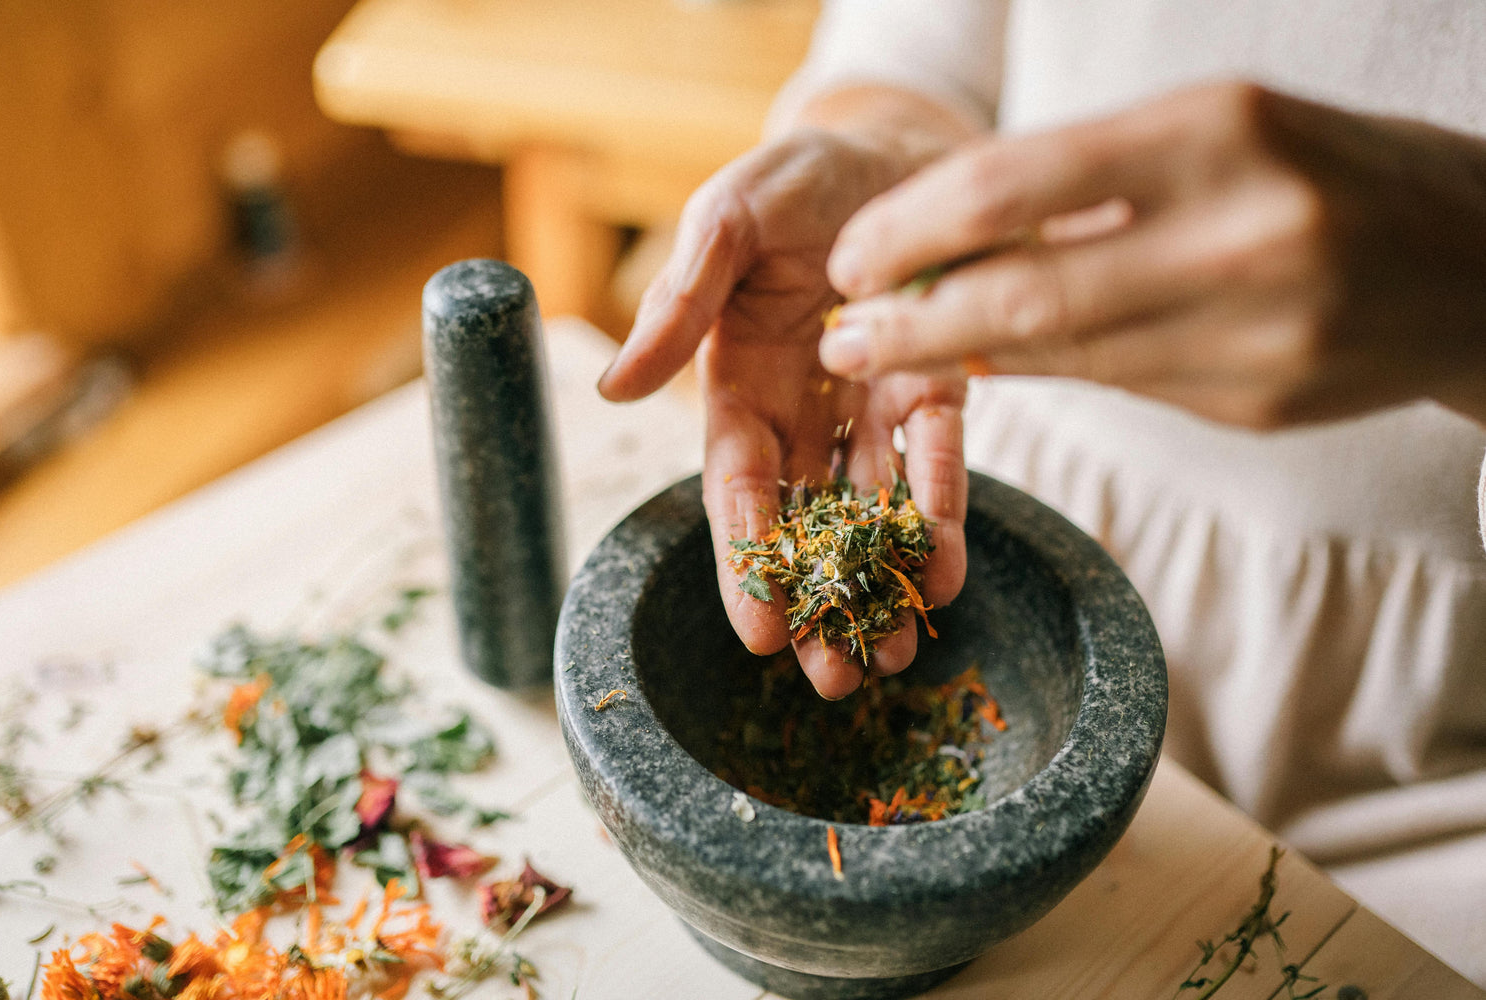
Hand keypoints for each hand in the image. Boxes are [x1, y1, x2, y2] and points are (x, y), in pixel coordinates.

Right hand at [599, 126, 969, 698]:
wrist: (891, 140)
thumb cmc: (794, 175)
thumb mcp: (725, 223)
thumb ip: (678, 303)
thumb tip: (611, 388)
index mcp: (737, 382)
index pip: (736, 487)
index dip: (743, 560)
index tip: (755, 633)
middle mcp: (804, 408)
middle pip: (806, 522)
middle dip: (817, 602)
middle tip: (834, 682)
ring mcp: (874, 403)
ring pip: (872, 510)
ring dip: (881, 584)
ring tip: (895, 658)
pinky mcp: (940, 385)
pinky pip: (940, 458)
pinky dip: (943, 513)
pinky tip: (945, 576)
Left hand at [819, 81, 1485, 428]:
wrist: (1481, 261)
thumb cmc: (1326, 170)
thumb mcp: (1218, 133)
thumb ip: (1090, 186)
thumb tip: (947, 243)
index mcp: (1219, 131)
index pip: (1013, 184)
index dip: (910, 228)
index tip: (851, 256)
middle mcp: (1239, 232)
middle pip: (1023, 292)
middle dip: (909, 322)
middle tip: (839, 339)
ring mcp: (1257, 330)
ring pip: (1063, 354)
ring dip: (958, 361)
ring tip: (886, 358)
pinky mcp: (1258, 401)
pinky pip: (1116, 388)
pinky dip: (1042, 374)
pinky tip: (988, 366)